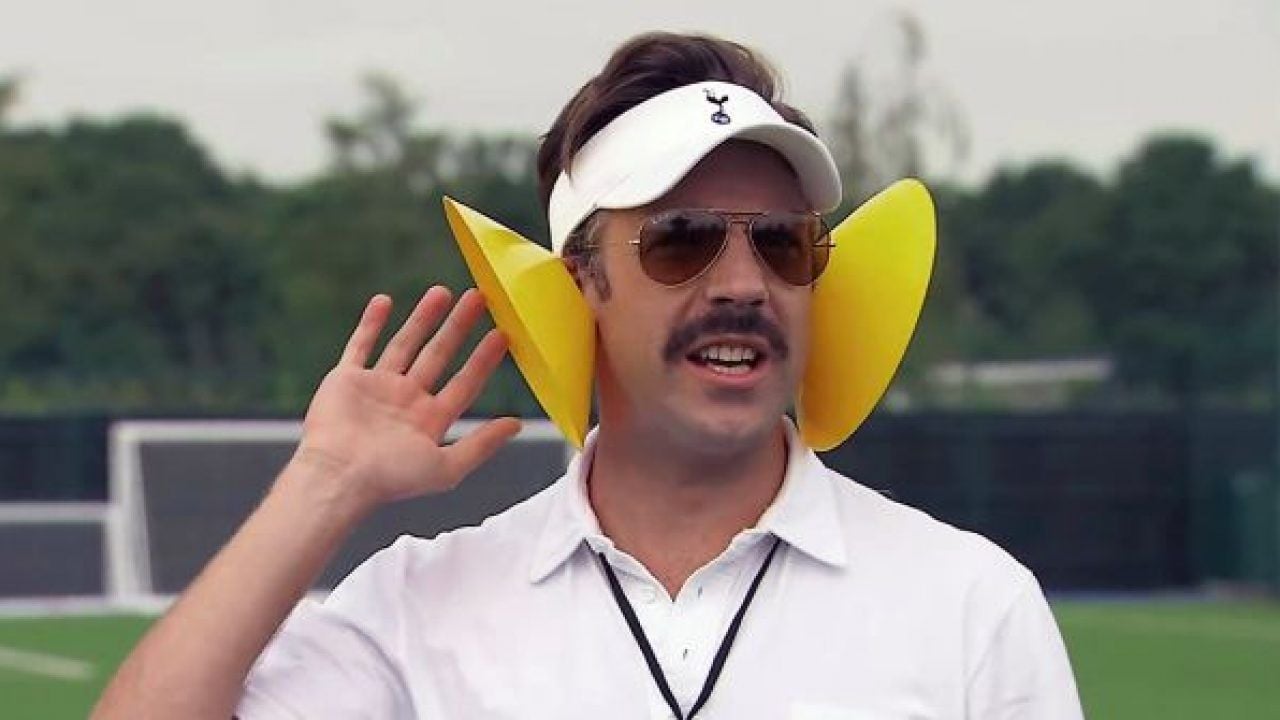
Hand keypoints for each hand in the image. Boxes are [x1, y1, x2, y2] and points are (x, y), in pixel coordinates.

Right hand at [291, 286, 520, 514]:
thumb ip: (482, 445)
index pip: (465, 382)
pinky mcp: (346, 380)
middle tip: (478, 298)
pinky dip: (370, 324)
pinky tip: (384, 301)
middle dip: (458, 327)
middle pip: (438, 355)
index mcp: (430, 420)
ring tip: (442, 292)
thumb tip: (517, 425)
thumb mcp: (446, 467)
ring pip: (404, 344)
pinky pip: (360, 345)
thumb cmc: (390, 478)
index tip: (502, 334)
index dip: (484, 359)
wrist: (338, 476)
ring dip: (422, 319)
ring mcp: (376, 388)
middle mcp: (406, 401)